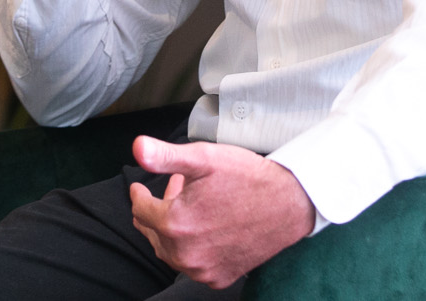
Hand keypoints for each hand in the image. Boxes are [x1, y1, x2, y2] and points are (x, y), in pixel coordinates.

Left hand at [127, 138, 315, 288]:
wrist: (288, 204)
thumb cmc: (248, 179)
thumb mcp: (204, 158)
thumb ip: (165, 156)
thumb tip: (137, 147)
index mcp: (175, 224)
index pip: (140, 210)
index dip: (139, 194)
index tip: (140, 188)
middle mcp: (185, 254)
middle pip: (152, 233)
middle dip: (157, 209)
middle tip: (173, 189)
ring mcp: (202, 269)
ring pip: (170, 251)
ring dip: (172, 229)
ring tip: (189, 205)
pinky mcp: (218, 278)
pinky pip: (192, 265)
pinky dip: (190, 248)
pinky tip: (203, 228)